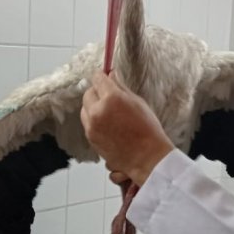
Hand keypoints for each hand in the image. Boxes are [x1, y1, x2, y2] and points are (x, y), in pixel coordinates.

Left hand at [80, 71, 173, 186]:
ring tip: (110, 113)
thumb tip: (112, 76)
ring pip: (85, 109)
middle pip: (88, 93)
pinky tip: (109, 125)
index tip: (105, 76)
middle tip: (109, 96)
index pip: (98, 78)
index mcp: (112, 98)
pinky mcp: (90, 138)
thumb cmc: (148, 132)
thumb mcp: (138, 103)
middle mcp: (98, 111)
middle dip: (97, 92)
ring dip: (93, 107)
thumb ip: (121, 88)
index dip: (102, 76)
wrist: (147, 157)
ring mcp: (92, 126)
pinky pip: (87, 122)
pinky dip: (94, 120)